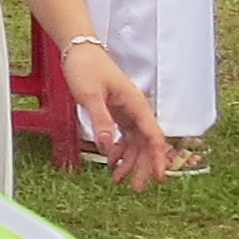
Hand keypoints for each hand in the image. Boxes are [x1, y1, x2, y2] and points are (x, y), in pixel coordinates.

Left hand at [63, 44, 169, 190]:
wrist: (79, 50)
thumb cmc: (86, 67)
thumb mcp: (91, 95)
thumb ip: (101, 119)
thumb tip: (106, 145)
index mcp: (136, 105)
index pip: (153, 136)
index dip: (157, 158)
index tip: (159, 176)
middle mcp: (136, 110)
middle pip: (146, 143)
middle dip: (143, 166)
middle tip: (137, 188)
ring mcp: (127, 111)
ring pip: (135, 142)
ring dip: (130, 161)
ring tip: (119, 179)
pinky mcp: (117, 112)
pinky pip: (124, 135)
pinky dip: (119, 150)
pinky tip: (111, 161)